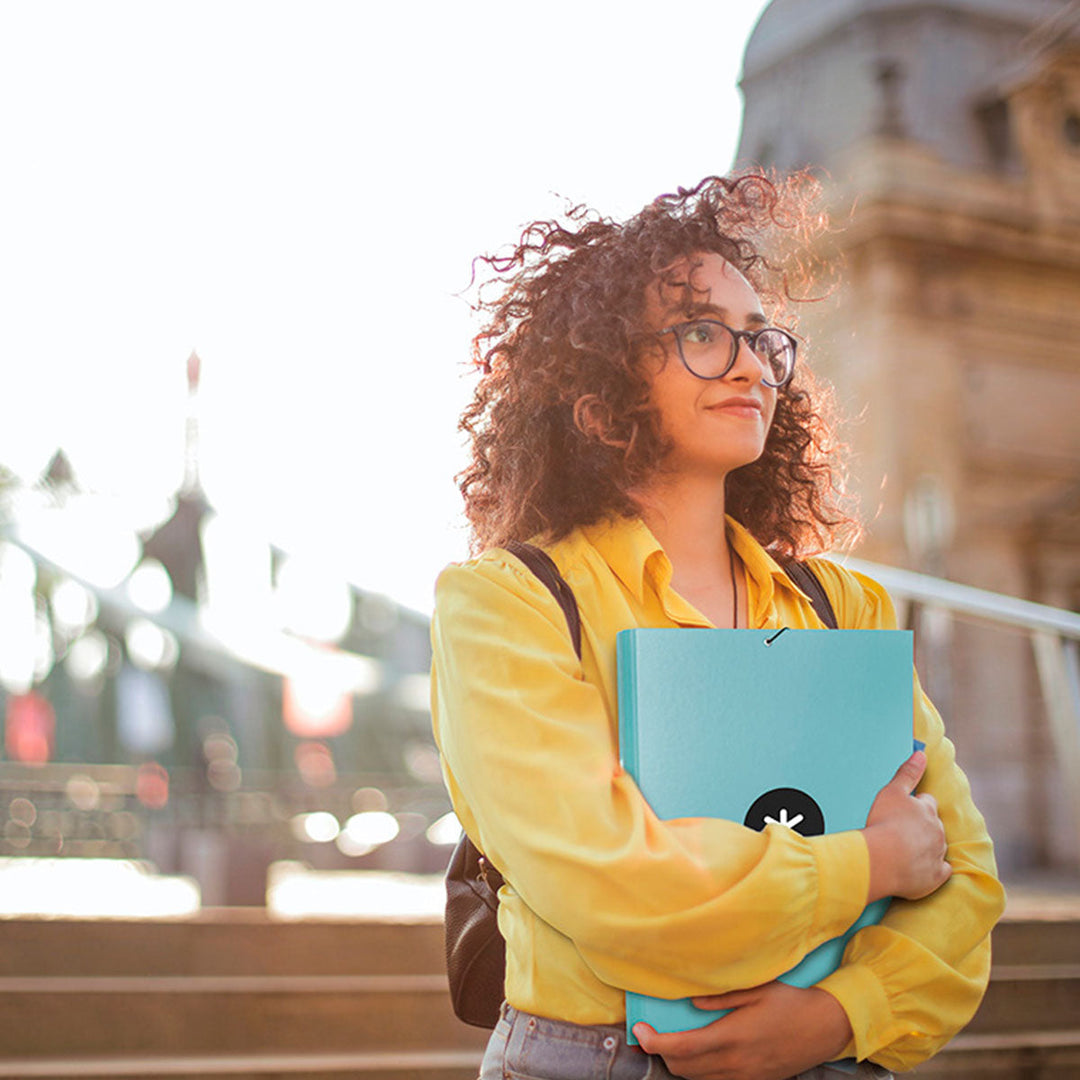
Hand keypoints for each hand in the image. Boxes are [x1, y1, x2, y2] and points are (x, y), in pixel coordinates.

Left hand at [632, 981, 851, 1079]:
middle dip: (662, 1053)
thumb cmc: (791, 1003)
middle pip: (684, 1070)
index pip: (681, 1049)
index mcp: (732, 1037)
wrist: (827, 1028)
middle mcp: (736, 1063)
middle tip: (652, 1033)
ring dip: (680, 1064)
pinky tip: (701, 1054)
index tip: (639, 1031)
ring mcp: (746, 1077)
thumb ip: (721, 998)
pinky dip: (701, 1073)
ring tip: (673, 1042)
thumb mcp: (757, 990)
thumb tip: (691, 1003)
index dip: (654, 1043)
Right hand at [864, 750, 950, 901]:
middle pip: (934, 825)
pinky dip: (934, 869)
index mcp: (927, 809)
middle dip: (923, 826)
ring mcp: (938, 854)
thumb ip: (908, 772)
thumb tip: (921, 754)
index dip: (916, 805)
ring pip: (938, 847)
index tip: (904, 811)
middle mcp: (938, 831)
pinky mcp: (936, 876)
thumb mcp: (892, 792)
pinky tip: (920, 868)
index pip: (927, 802)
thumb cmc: (884, 823)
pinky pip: (941, 871)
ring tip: (905, 849)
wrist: (882, 859)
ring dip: (926, 847)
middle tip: (902, 831)